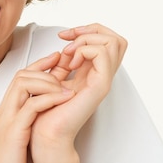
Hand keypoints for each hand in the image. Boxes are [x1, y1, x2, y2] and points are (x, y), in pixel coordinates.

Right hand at [0, 53, 74, 162]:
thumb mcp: (27, 137)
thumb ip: (35, 121)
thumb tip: (53, 109)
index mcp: (7, 112)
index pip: (20, 79)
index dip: (39, 66)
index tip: (57, 59)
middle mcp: (5, 112)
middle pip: (20, 75)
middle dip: (45, 67)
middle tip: (65, 66)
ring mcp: (7, 120)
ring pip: (23, 84)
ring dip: (48, 81)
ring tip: (66, 88)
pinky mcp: (14, 132)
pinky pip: (31, 106)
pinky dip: (49, 98)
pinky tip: (63, 98)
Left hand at [32, 23, 127, 148]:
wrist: (46, 132)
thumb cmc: (47, 110)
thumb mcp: (56, 78)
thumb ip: (65, 62)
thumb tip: (67, 48)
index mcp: (94, 73)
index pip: (107, 40)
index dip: (87, 30)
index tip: (63, 36)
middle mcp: (102, 75)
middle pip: (117, 39)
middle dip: (92, 30)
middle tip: (70, 39)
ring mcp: (104, 80)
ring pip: (114, 42)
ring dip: (87, 40)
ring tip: (70, 54)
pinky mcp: (100, 86)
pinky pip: (102, 54)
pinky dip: (85, 50)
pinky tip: (71, 63)